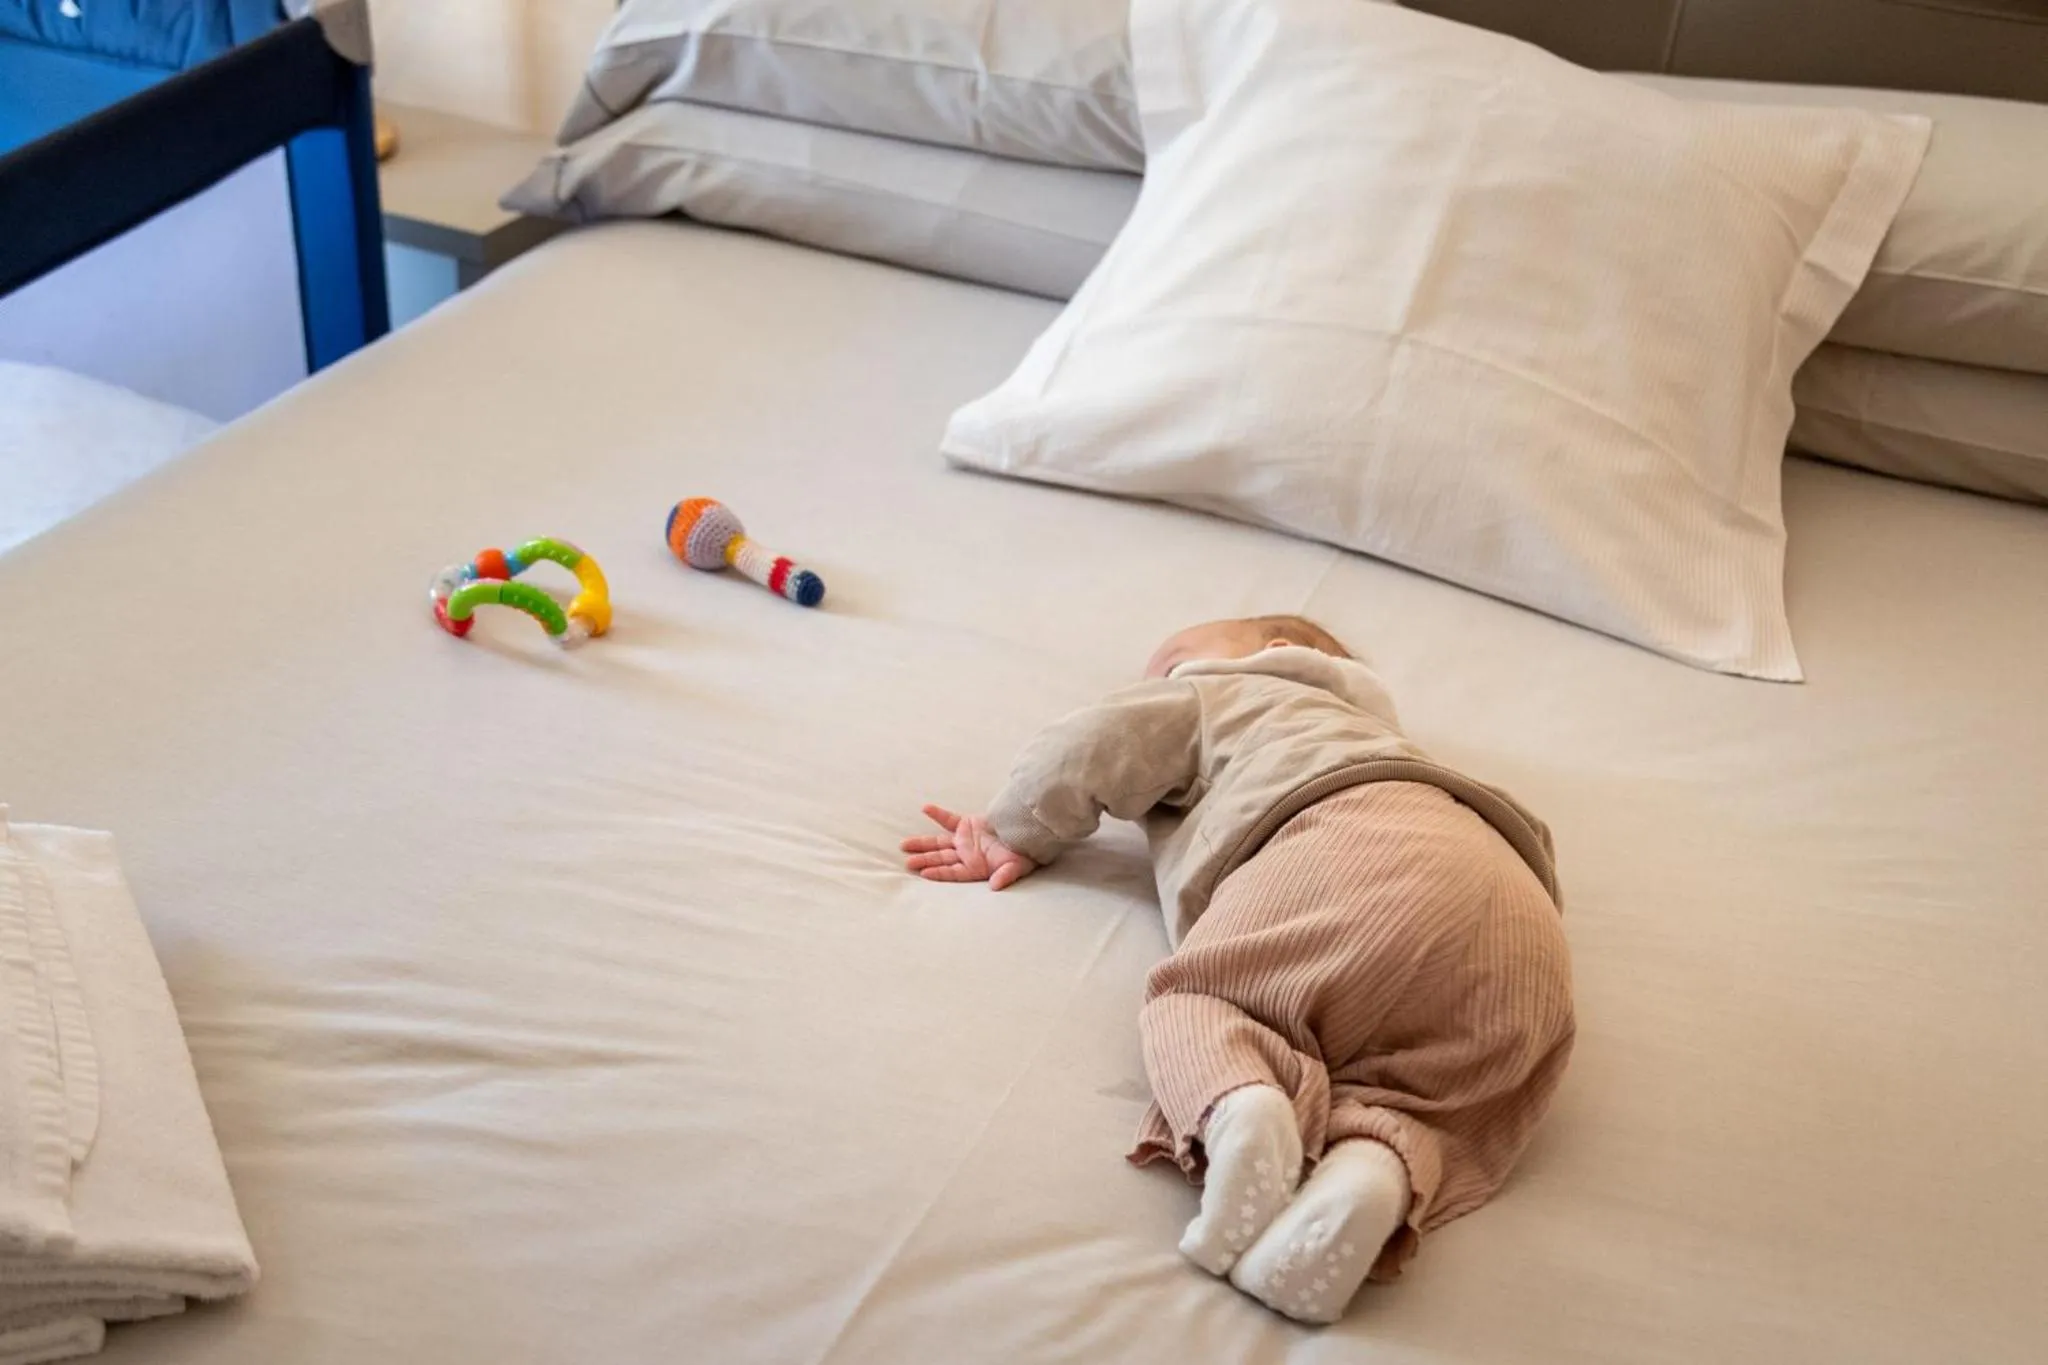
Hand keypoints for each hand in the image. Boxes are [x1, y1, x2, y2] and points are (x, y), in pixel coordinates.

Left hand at [901, 804, 1037, 890]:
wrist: (1027, 833)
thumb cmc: (1023, 854)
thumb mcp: (1016, 867)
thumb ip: (1005, 876)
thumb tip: (995, 887)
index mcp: (975, 868)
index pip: (953, 872)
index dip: (939, 873)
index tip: (924, 873)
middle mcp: (967, 856)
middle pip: (941, 858)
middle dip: (924, 860)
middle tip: (907, 863)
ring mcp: (965, 840)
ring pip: (939, 843)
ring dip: (923, 843)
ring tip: (904, 845)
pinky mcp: (967, 824)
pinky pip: (949, 819)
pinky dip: (938, 814)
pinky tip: (925, 809)